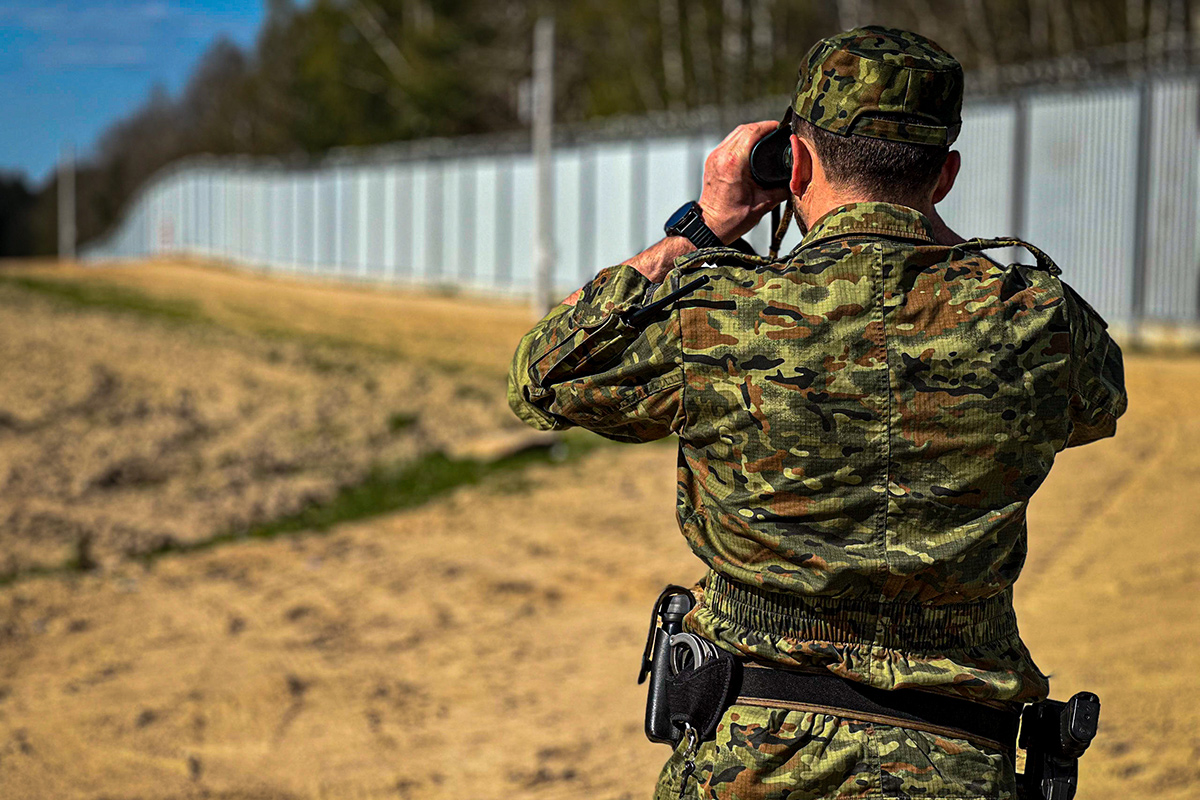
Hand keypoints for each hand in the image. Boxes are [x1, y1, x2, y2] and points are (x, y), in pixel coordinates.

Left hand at [698, 121, 790, 243]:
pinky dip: (742, 140)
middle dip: (762, 127)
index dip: (769, 126)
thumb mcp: (763, 204)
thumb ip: (782, 189)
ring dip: (751, 132)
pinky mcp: (712, 160)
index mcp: (734, 164)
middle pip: (745, 129)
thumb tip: (797, 179)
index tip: (781, 127)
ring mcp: (715, 157)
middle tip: (776, 131)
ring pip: (735, 133)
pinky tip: (752, 146)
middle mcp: (722, 157)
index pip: (753, 132)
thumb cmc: (732, 219)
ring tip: (766, 136)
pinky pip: (729, 142)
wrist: (711, 226)